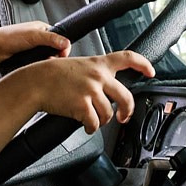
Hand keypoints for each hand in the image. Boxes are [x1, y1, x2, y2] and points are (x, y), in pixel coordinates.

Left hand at [0, 22, 71, 62]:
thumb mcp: (34, 36)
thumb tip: (66, 43)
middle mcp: (39, 38)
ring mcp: (34, 48)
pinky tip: (34, 65)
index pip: (60, 39)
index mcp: (42, 28)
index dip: (63, 48)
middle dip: (54, 56)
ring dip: (45, 62)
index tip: (61, 55)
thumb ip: (52, 39)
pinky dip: (39, 65)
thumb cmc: (8, 37)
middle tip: (49, 60)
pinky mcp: (29, 57)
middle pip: (55, 50)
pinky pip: (39, 63)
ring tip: (40, 63)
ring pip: (47, 58)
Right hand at [21, 50, 155, 132]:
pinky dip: (91, 127)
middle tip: (124, 117)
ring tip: (93, 119)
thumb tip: (107, 86)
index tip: (151, 71)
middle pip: (126, 97)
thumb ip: (95, 72)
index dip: (143, 64)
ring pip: (109, 113)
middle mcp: (98, 76)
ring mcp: (91, 91)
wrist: (34, 82)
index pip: (128, 57)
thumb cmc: (52, 74)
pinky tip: (86, 125)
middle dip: (128, 111)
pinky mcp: (82, 106)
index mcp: (99, 64)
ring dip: (102, 120)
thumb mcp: (78, 64)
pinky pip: (94, 123)